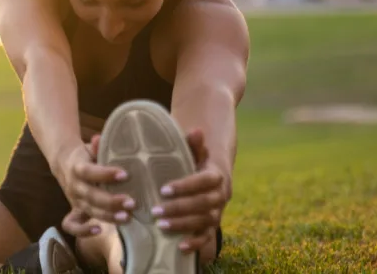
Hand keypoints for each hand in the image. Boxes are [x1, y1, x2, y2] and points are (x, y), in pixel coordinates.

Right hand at [58, 135, 134, 236]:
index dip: (106, 174)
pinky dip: (82, 231)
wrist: (65, 163)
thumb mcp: (90, 147)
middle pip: (90, 196)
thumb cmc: (86, 155)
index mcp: (77, 167)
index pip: (89, 172)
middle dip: (111, 201)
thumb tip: (99, 139)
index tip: (125, 174)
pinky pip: (72, 225)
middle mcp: (75, 186)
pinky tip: (98, 230)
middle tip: (132, 202)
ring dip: (108, 216)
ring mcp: (75, 200)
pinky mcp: (75, 211)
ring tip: (128, 217)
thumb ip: (97, 145)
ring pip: (89, 211)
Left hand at [152, 129, 230, 252]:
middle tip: (156, 210)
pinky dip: (196, 243)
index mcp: (216, 175)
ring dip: (183, 224)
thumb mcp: (193, 152)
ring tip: (160, 225)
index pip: (204, 181)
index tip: (163, 189)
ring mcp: (217, 212)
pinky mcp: (212, 226)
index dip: (185, 186)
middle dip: (179, 208)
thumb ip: (193, 144)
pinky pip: (207, 237)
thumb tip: (196, 130)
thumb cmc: (194, 163)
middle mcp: (220, 195)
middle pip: (204, 204)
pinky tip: (180, 246)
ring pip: (205, 221)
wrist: (208, 178)